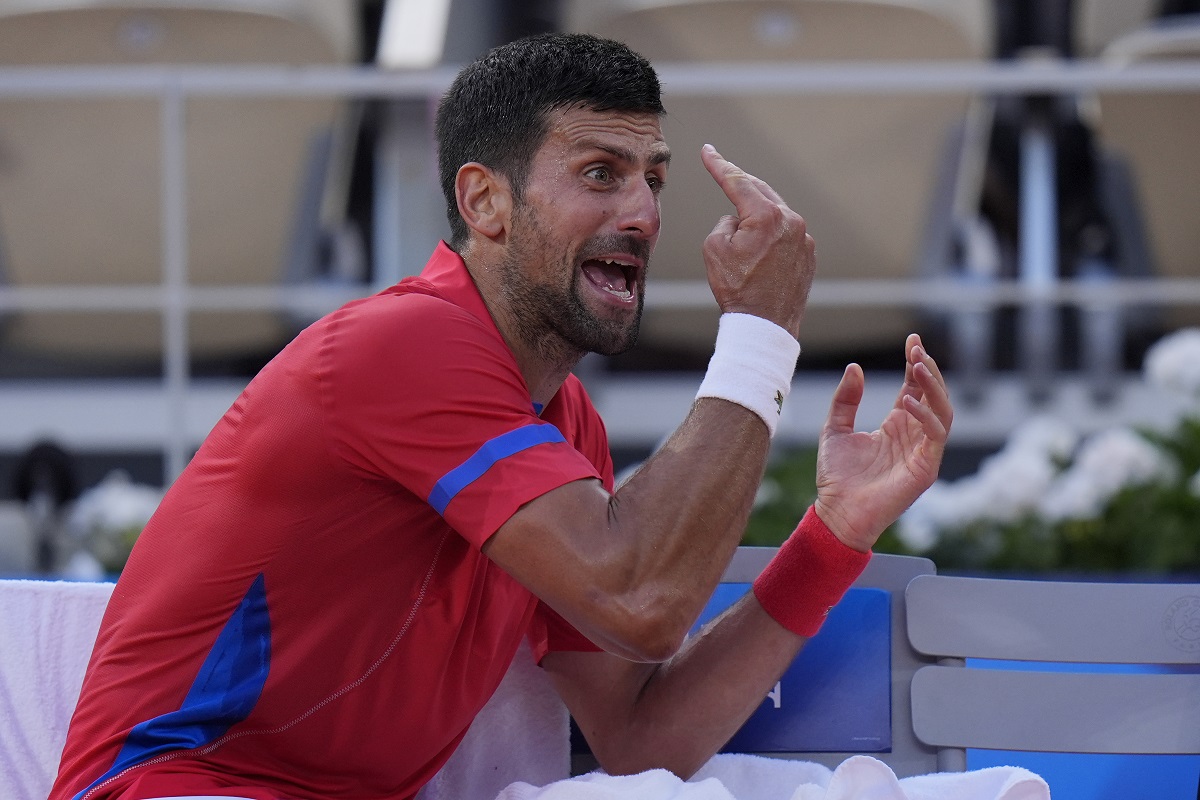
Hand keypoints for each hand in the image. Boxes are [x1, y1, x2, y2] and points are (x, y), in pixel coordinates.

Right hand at [700, 145, 814, 338]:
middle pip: (760, 192)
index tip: (707, 151)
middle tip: (722, 170)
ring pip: (775, 213)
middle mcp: (790, 221)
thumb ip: (724, 223)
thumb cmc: (738, 290)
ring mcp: (804, 237)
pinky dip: (772, 234)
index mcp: (766, 216)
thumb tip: (738, 220)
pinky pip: (786, 234)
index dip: (719, 164)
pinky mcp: (808, 253)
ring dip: (757, 214)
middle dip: (739, 183)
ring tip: (741, 230)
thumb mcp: (714, 249)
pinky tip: (760, 251)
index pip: (737, 181)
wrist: (765, 325)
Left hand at [813, 334, 952, 551]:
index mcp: (897, 424)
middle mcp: (913, 435)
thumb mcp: (835, 429)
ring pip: (943, 411)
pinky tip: (910, 401)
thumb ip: (845, 400)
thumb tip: (855, 368)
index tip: (912, 340)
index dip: (916, 364)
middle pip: (933, 395)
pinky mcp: (926, 468)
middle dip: (928, 370)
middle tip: (917, 349)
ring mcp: (923, 451)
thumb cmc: (837, 477)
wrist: (837, 511)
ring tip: (918, 366)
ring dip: (934, 387)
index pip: (914, 387)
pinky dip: (927, 416)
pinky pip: (936, 436)